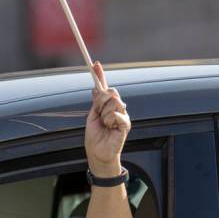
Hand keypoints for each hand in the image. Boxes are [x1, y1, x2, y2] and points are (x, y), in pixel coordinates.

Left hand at [85, 62, 130, 176]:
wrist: (98, 153)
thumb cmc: (95, 137)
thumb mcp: (92, 115)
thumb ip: (96, 101)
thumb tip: (95, 86)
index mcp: (106, 105)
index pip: (104, 86)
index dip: (100, 75)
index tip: (95, 64)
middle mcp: (116, 107)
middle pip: (110, 92)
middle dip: (101, 101)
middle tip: (99, 114)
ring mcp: (122, 114)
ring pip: (113, 102)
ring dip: (104, 114)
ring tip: (105, 125)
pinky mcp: (126, 123)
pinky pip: (117, 114)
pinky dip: (110, 120)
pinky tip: (110, 127)